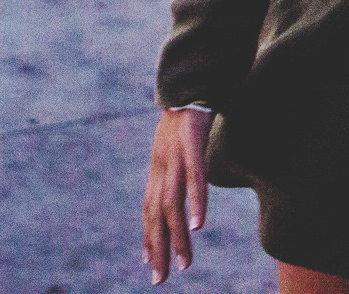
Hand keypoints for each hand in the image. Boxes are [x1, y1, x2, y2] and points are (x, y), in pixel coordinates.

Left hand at [142, 107, 211, 282]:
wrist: (191, 75)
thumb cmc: (188, 113)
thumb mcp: (180, 144)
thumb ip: (180, 166)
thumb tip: (184, 188)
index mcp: (159, 166)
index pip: (150, 209)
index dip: (149, 237)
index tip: (150, 264)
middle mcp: (162, 164)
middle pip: (156, 213)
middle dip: (158, 248)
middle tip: (160, 279)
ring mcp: (175, 154)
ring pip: (173, 203)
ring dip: (178, 236)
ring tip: (184, 264)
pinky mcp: (191, 142)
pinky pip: (194, 177)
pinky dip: (196, 202)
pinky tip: (199, 224)